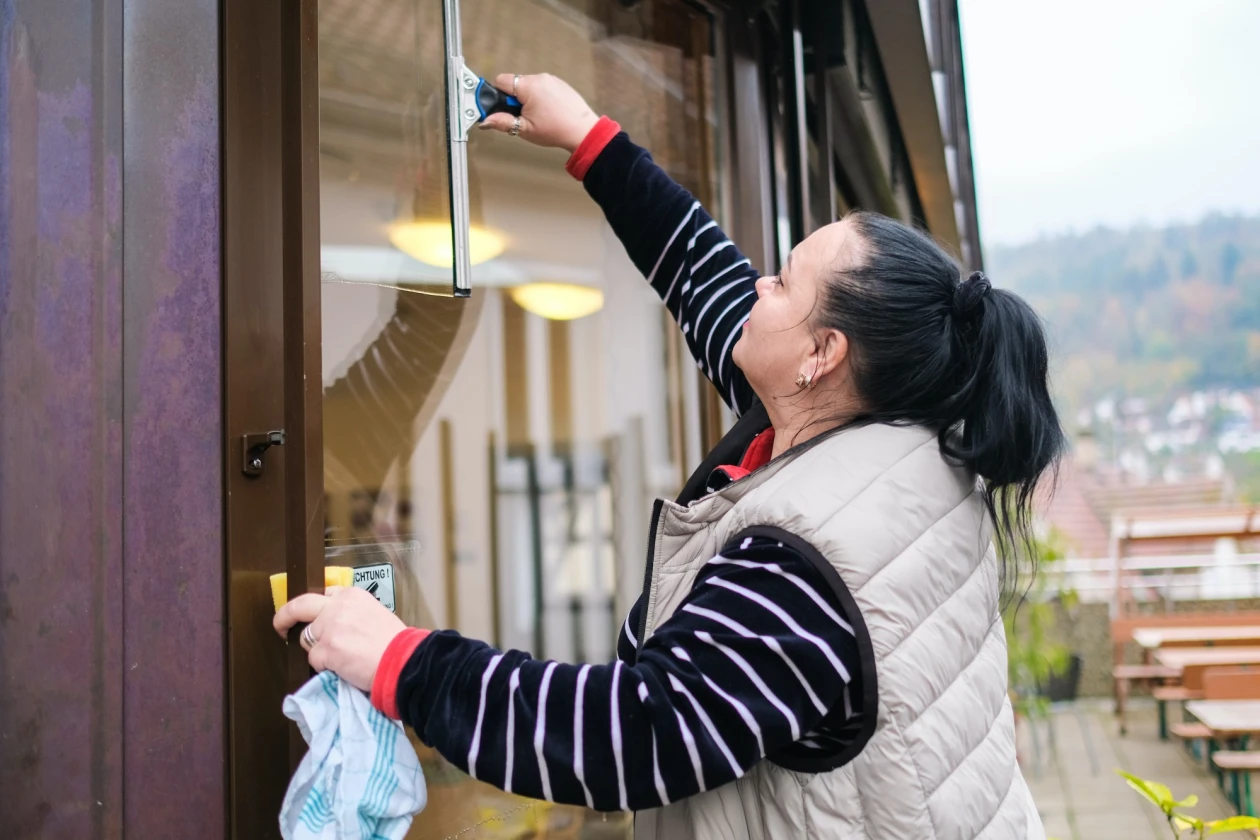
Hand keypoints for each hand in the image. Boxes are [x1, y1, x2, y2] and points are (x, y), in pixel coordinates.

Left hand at [273, 586, 406, 692]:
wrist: (402, 660)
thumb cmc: (395, 641)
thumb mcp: (375, 613)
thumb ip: (352, 613)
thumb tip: (338, 626)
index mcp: (351, 595)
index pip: (322, 593)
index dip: (314, 606)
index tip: (310, 615)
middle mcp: (337, 606)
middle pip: (300, 605)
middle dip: (284, 616)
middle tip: (280, 626)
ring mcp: (328, 628)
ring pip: (306, 639)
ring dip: (316, 650)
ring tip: (336, 659)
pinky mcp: (325, 650)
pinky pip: (313, 660)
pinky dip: (324, 667)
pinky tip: (342, 668)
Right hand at [479, 73, 599, 152]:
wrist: (583, 131)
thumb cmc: (555, 130)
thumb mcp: (524, 129)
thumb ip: (502, 122)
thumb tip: (485, 121)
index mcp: (528, 86)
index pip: (501, 80)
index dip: (497, 94)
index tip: (502, 107)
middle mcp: (539, 78)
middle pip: (515, 83)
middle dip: (514, 99)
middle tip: (523, 116)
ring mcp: (551, 79)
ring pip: (529, 85)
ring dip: (527, 98)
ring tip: (538, 116)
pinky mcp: (560, 83)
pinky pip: (542, 87)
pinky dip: (540, 97)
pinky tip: (548, 111)